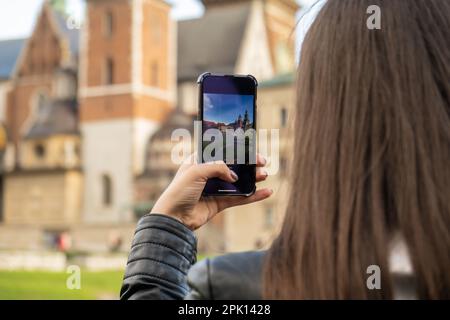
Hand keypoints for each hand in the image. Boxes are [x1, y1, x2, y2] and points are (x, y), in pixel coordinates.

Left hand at [151, 154, 272, 229]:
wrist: (173, 218)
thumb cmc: (179, 191)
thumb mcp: (196, 171)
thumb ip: (217, 168)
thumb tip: (234, 176)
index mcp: (200, 160)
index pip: (222, 151)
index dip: (237, 149)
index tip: (251, 149)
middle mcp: (209, 173)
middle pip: (234, 166)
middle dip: (249, 163)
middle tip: (262, 162)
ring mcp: (215, 188)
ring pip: (239, 181)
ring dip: (253, 178)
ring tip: (264, 175)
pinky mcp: (220, 203)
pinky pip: (240, 198)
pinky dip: (253, 196)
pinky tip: (266, 192)